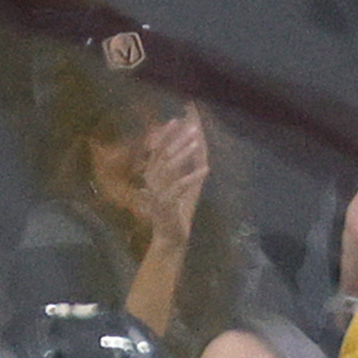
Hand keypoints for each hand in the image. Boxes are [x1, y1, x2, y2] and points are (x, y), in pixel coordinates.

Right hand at [138, 109, 208, 246]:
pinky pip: (180, 187)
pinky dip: (193, 176)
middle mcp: (152, 181)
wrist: (170, 237)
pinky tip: (206, 169)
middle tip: (192, 128)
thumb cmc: (176, 211)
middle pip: (164, 155)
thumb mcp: (184, 186)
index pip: (158, 150)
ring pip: (169, 168)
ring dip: (183, 153)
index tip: (176, 119)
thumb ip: (187, 168)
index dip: (166, 134)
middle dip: (178, 140)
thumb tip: (197, 147)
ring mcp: (157, 192)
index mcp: (153, 175)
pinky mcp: (166, 204)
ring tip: (196, 142)